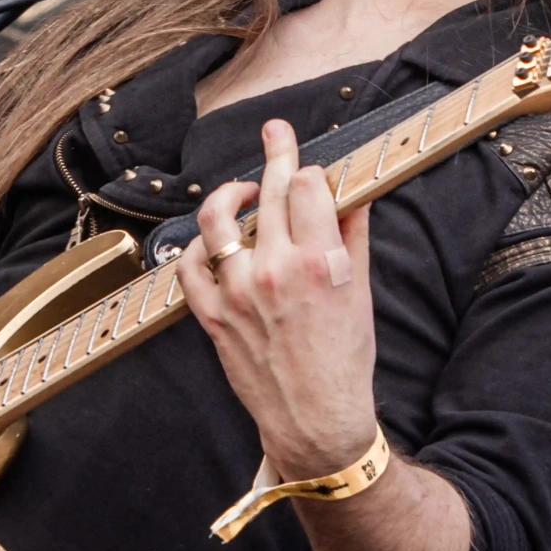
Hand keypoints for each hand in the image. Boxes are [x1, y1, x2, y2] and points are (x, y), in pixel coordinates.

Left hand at [178, 120, 379, 478]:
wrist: (316, 418)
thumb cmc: (344, 359)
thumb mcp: (361, 293)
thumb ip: (352, 238)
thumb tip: (351, 195)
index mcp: (320, 262)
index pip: (307, 185)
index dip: (310, 171)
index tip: (310, 170)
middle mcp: (276, 270)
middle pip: (270, 190)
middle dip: (276, 152)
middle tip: (276, 132)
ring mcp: (237, 292)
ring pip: (219, 218)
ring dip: (230, 195)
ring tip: (241, 190)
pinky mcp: (211, 314)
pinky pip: (190, 265)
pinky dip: (198, 246)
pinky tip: (213, 242)